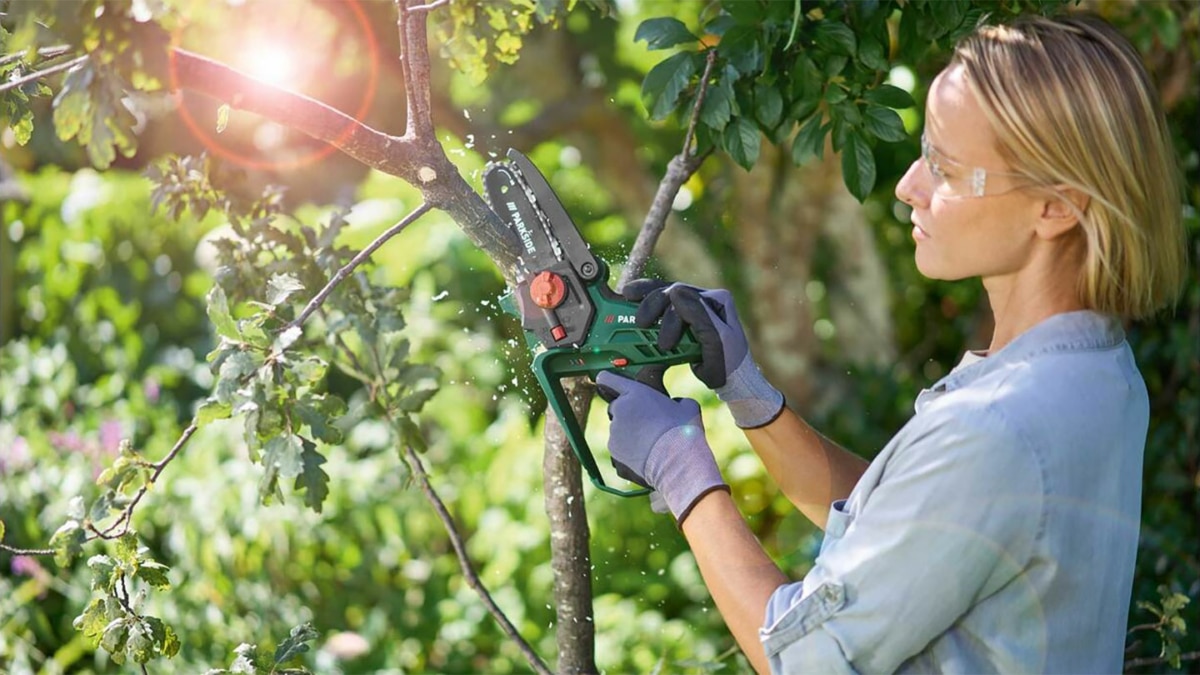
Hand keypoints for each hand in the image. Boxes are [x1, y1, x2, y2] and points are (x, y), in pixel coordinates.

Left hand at [595, 369, 727, 524]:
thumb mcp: (687, 406)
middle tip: (647, 423)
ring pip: (618, 429)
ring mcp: (614, 430)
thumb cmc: (683, 430)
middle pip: (616, 408)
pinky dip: (628, 450)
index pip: (608, 379)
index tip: (604, 381)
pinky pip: (619, 447)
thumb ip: (676, 400)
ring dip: (629, 433)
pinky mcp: (613, 449)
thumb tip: (677, 405)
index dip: (606, 380)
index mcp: (635, 392)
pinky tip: (646, 454)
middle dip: (627, 414)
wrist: (677, 460)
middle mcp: (620, 408)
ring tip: (651, 442)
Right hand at [623, 279, 784, 428]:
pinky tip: (631, 296)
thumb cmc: (727, 364)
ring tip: (626, 296)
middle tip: (641, 323)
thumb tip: (675, 291)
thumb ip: (698, 315)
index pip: (683, 296)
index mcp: (717, 299)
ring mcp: (695, 304)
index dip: (667, 314)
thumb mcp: (716, 341)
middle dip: (652, 305)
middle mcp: (706, 297)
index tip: (664, 344)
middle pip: (671, 291)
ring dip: (645, 296)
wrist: (733, 379)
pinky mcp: (686, 314)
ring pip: (664, 292)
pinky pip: (663, 303)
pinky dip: (646, 298)